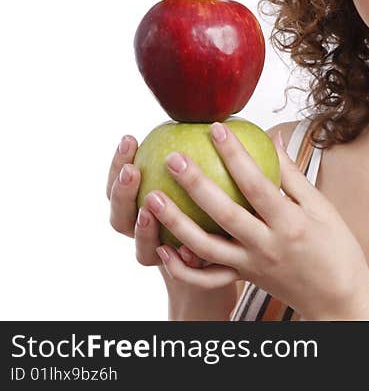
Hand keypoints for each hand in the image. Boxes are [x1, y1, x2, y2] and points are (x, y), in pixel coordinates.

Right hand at [107, 135, 238, 318]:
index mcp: (145, 204)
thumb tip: (218, 120)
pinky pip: (172, 269)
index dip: (119, 162)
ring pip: (141, 248)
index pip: (122, 181)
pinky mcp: (179, 275)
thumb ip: (206, 159)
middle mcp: (144, 232)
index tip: (130, 138)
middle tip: (133, 171)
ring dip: (143, 229)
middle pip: (119, 217)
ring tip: (150, 209)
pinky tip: (183, 247)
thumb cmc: (214, 212)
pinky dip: (176, 260)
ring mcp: (159, 255)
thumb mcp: (212, 182)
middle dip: (121, 193)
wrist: (221, 263)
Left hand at [142, 123, 368, 319]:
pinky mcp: (243, 279)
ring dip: (176, 223)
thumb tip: (273, 138)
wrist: (338, 299)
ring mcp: (252, 265)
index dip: (235, 156)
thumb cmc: (337, 248)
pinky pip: (207, 278)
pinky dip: (182, 268)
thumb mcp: (322, 207)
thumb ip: (292, 175)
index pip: (257, 185)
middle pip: (224, 214)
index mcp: (291, 223)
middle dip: (196, 185)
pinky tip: (163, 249)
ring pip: (206, 247)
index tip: (217, 129)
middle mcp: (268, 246)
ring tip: (152, 197)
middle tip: (173, 158)